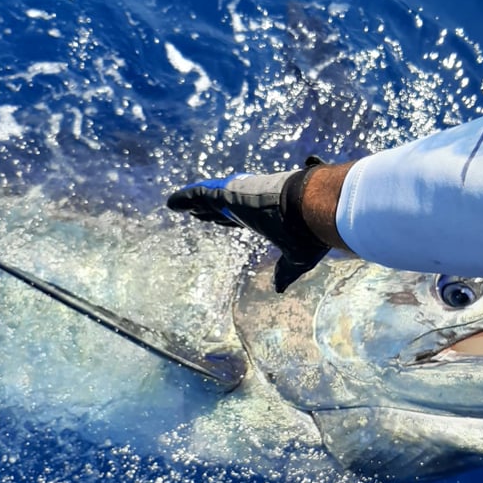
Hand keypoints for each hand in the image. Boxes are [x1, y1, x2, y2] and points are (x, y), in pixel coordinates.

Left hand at [167, 158, 328, 292]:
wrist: (311, 209)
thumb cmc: (308, 232)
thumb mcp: (297, 258)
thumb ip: (285, 272)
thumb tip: (279, 288)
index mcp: (265, 216)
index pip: (242, 217)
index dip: (228, 218)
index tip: (219, 220)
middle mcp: (251, 203)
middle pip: (223, 207)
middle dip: (208, 209)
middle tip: (196, 213)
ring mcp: (238, 196)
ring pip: (208, 198)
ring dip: (192, 202)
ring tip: (177, 205)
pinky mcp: (228, 193)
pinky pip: (199, 194)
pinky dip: (184, 197)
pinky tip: (171, 203)